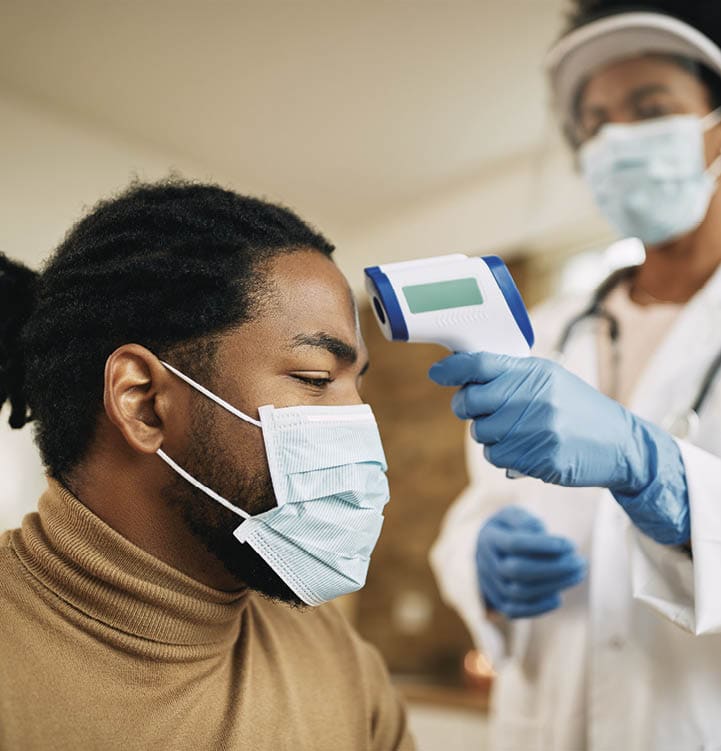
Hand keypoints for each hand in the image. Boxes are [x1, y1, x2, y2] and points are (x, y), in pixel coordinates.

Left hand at [430, 352, 689, 544]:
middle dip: (466, 407)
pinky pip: (497, 458)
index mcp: (535, 372)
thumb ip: (511, 376)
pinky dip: (504, 457)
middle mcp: (535, 397)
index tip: (436, 373)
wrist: (622, 445)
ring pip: (479, 434)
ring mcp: (539, 428)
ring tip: (516, 433)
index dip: (452, 368)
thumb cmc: (577, 410)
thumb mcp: (550, 380)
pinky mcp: (542, 457)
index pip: (480, 364)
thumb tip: (461, 374)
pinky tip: (526, 451)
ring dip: (489, 436)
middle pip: (470, 401)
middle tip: (479, 411)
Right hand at [476, 506, 585, 618]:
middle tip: (579, 561)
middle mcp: (486, 563)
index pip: (514, 544)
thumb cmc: (508, 529)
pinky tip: (558, 598)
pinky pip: (515, 611)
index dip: (542, 545)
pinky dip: (537, 608)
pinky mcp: (499, 601)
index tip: (570, 545)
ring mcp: (491, 584)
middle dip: (553, 568)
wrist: (487, 552)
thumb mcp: (512, 514)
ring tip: (577, 574)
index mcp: (489, 538)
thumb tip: (539, 530)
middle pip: (518, 570)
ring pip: (519, 591)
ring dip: (552, 585)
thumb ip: (524, 519)